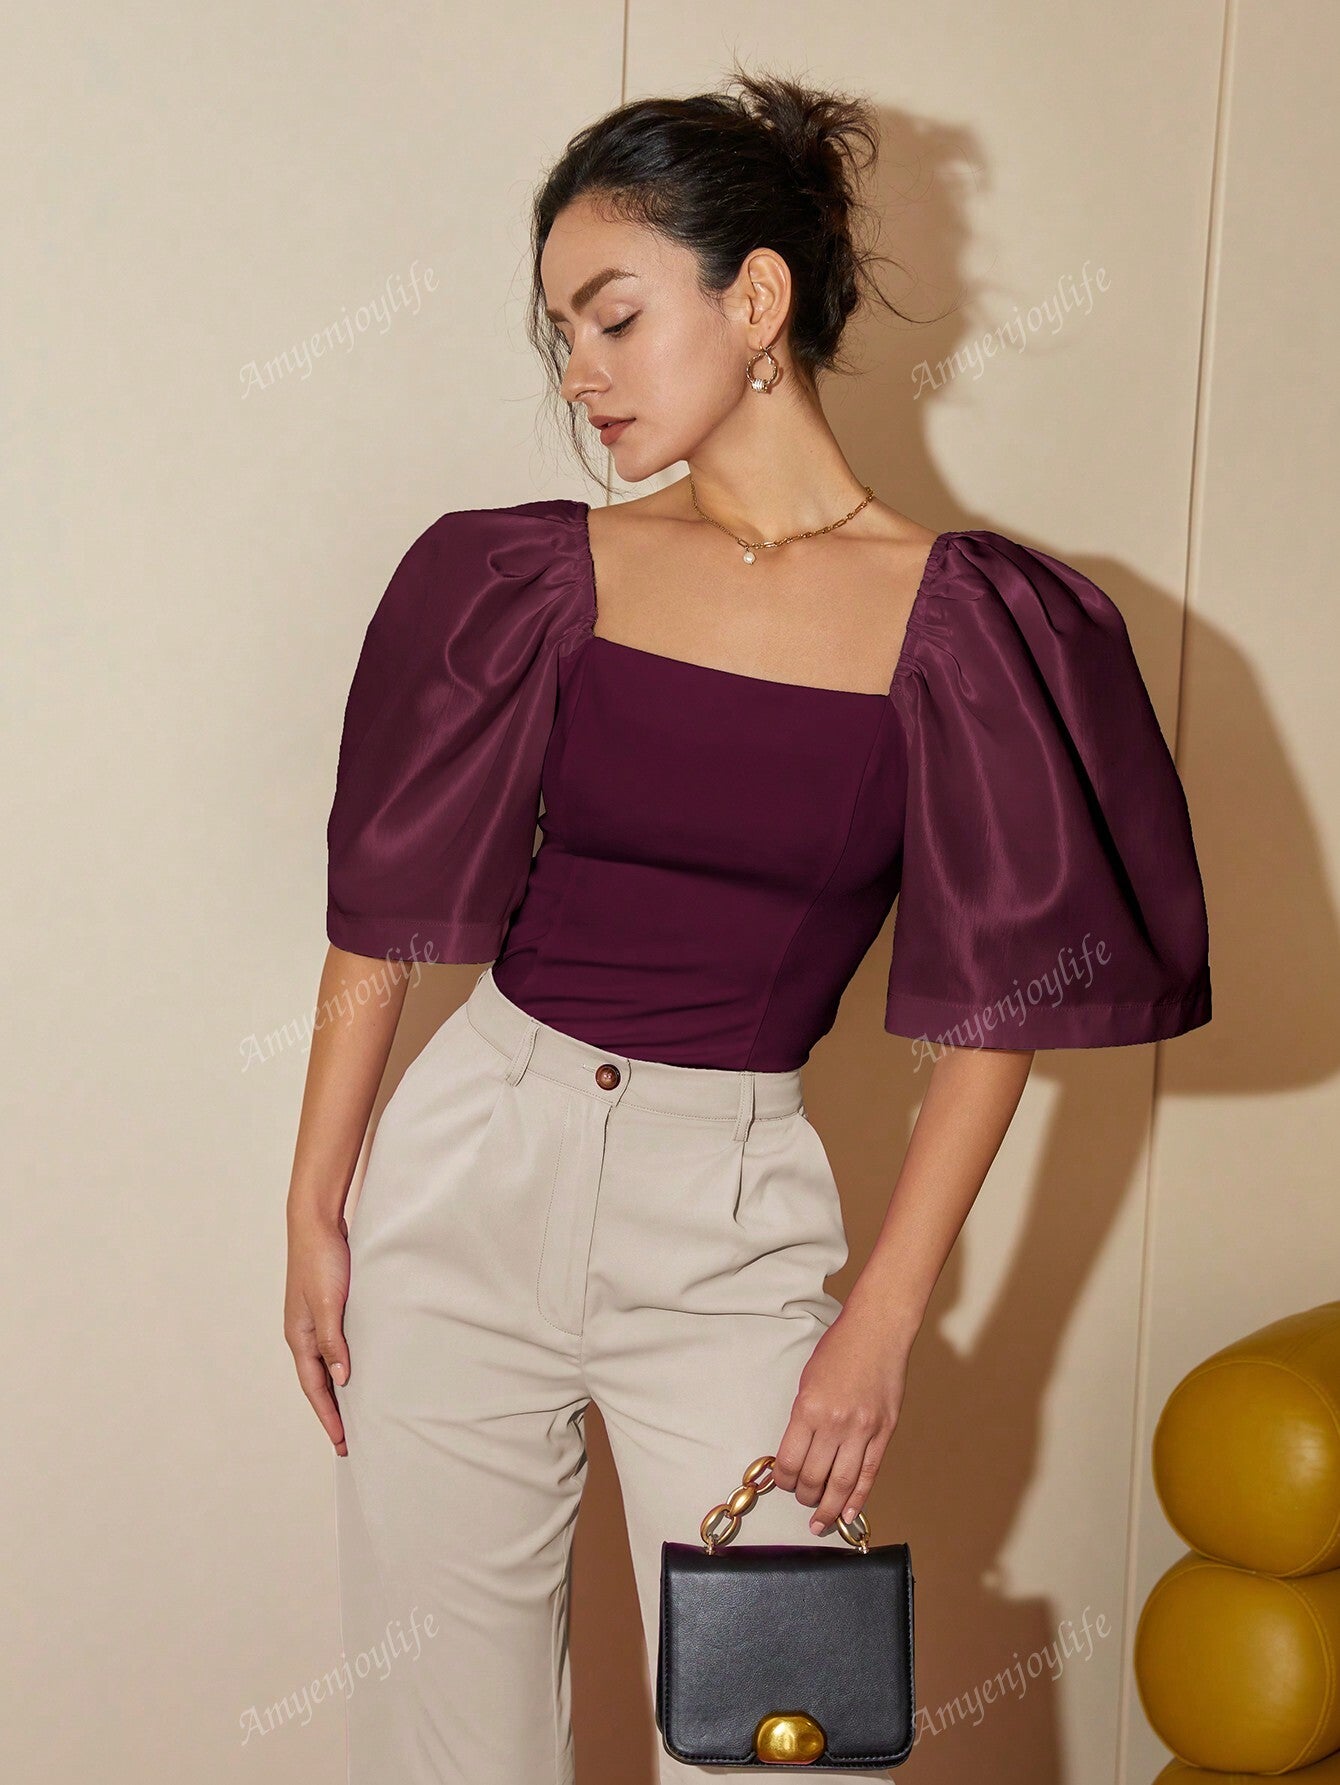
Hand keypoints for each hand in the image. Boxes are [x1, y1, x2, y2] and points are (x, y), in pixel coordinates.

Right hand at [284, 1211, 352, 1455]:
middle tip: (348, 1439)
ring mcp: (314, 1320)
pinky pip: (335, 1346)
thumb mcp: (327, 1303)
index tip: (342, 1443)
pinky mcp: (327, 1306)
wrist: (317, 1222)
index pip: (315, 1388)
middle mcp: (303, 1333)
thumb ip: (333, 1342)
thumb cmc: (321, 1260)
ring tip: (354, 1413)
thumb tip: (341, 1380)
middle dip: (331, 1411)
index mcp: (299, 1337)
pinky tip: (357, 1369)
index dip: (328, 1416)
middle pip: (318, 1382)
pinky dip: (343, 1364)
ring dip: (337, 1390)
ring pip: (326, 1365)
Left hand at [770, 1307, 909, 1535]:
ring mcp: (863, 1430)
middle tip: (802, 1500)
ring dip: (829, 1507)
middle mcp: (836, 1424)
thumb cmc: (839, 1350)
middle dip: (804, 1496)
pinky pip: (869, 1473)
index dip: (783, 1481)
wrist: (877, 1332)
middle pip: (814, 1477)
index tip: (783, 1483)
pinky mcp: (885, 1432)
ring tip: (821, 1520)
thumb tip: (797, 1454)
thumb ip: (803, 1419)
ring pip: (843, 1484)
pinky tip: (849, 1513)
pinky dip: (859, 1497)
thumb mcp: (808, 1382)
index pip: (790, 1462)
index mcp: (809, 1409)